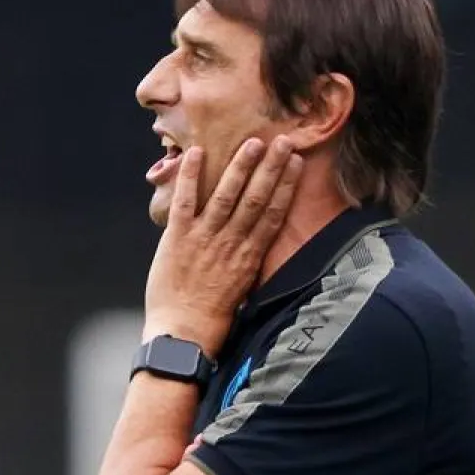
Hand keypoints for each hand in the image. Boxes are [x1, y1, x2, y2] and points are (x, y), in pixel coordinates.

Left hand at [144, 137, 304, 352]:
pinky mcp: (178, 238)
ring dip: (240, 166)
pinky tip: (195, 153)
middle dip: (270, 168)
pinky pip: (185, 201)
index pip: (273, 214)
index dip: (286, 186)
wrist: (184, 333)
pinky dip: (190, 176)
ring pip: (227, 195)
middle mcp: (231, 243)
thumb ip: (249, 263)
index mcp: (249, 256)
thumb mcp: (242, 289)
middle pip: (256, 198)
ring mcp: (204, 238)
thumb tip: (259, 246)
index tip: (296, 163)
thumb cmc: (213, 318)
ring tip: (252, 143)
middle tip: (282, 141)